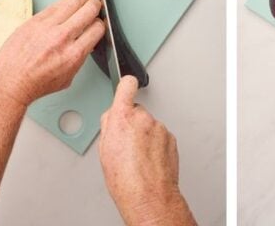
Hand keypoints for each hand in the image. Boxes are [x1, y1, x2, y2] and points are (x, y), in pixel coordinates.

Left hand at [0, 0, 103, 107]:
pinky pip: (54, 4)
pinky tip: (68, 0)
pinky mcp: (33, 20)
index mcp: (74, 53)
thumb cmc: (36, 83)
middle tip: (96, 4)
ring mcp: (46, 27)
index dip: (101, 24)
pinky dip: (65, 0)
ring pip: (72, 1)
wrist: (10, 82)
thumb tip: (87, 42)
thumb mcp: (69, 76)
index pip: (97, 28)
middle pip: (89, 10)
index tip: (99, 23)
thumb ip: (81, 57)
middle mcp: (62, 37)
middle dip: (96, 5)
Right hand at [99, 76, 193, 224]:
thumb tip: (112, 119)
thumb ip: (109, 126)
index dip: (125, 84)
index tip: (126, 82)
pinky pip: (160, 136)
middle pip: (137, 111)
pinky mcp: (171, 138)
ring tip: (138, 156)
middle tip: (126, 142)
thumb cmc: (124, 177)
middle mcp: (143, 118)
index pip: (126, 86)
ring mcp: (159, 128)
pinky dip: (155, 144)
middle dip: (132, 122)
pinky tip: (148, 159)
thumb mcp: (103, 149)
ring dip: (144, 136)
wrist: (147, 193)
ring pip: (149, 126)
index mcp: (122, 118)